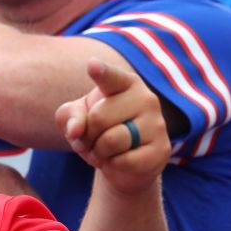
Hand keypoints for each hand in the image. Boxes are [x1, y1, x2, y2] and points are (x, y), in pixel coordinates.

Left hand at [55, 59, 169, 194]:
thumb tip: (75, 130)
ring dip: (98, 152)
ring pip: (111, 141)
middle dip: (87, 135)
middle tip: (93, 140)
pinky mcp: (161, 150)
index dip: (101, 72)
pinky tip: (119, 161)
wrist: (124, 163)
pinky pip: (125, 161)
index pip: (111, 77)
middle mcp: (146, 98)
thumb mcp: (77, 118)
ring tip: (104, 151)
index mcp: (125, 83)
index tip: (92, 64)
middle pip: (99, 118)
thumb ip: (69, 116)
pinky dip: (113, 166)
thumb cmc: (99, 131)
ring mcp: (157, 124)